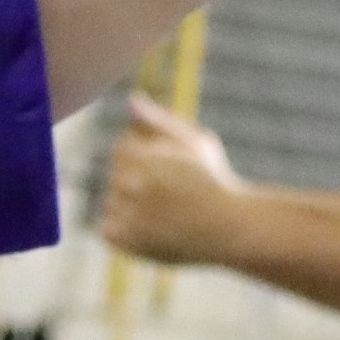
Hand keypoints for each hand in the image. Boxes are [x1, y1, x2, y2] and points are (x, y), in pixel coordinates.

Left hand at [100, 93, 248, 268]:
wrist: (231, 229)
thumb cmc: (215, 182)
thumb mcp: (195, 142)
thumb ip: (160, 120)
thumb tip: (132, 99)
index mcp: (144, 156)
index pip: (121, 146)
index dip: (143, 156)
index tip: (165, 169)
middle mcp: (132, 183)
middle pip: (116, 173)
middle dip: (137, 179)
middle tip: (169, 193)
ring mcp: (126, 213)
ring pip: (112, 201)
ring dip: (129, 204)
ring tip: (164, 211)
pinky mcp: (124, 239)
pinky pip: (108, 228)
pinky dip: (124, 229)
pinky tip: (152, 228)